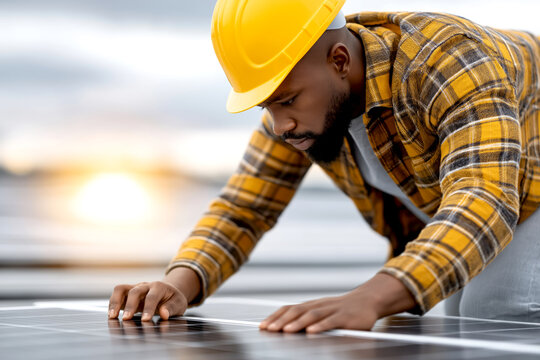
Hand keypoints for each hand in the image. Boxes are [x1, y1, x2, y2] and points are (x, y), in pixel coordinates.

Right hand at [108, 281, 187, 321]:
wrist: (169, 293)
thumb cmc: (173, 300)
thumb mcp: (179, 304)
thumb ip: (171, 308)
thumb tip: (164, 314)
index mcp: (159, 287)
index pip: (152, 296)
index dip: (148, 308)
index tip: (145, 320)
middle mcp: (145, 285)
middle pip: (135, 291)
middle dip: (130, 306)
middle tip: (126, 319)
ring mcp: (135, 288)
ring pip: (121, 289)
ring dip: (115, 302)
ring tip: (112, 316)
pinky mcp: (127, 293)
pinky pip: (117, 294)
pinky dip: (112, 303)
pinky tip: (111, 315)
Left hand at [258, 289, 378, 333]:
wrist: (367, 300)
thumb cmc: (341, 310)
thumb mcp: (322, 312)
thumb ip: (306, 318)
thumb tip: (284, 328)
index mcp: (311, 305)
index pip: (289, 308)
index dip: (275, 316)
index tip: (262, 326)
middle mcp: (319, 306)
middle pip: (297, 311)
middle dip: (281, 320)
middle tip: (269, 329)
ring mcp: (332, 310)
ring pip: (312, 315)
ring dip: (298, 323)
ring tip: (286, 330)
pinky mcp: (346, 317)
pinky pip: (331, 321)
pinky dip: (320, 326)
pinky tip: (312, 331)